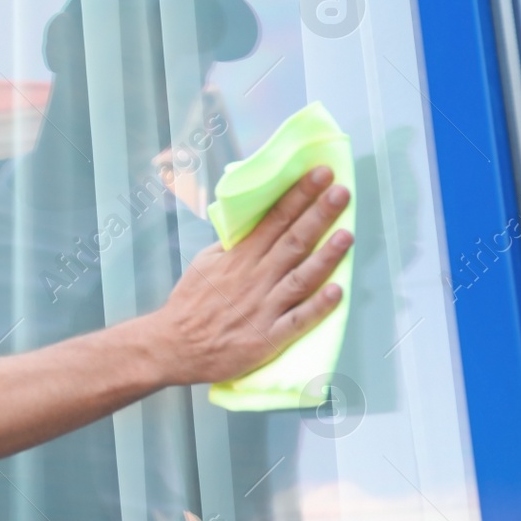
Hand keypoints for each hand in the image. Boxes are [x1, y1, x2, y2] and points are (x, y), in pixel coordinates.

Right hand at [151, 165, 351, 385]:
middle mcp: (254, 278)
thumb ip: (233, 246)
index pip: (274, 220)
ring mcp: (263, 308)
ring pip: (301, 277)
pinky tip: (338, 292)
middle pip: (292, 241)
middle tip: (341, 191)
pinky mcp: (268, 337)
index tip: (320, 175)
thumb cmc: (190, 304)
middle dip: (318, 214)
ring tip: (346, 234)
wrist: (174, 346)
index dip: (298, 196)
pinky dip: (318, 307)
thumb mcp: (205, 264)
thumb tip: (255, 225)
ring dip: (325, 256)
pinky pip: (298, 320)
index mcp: (239, 258)